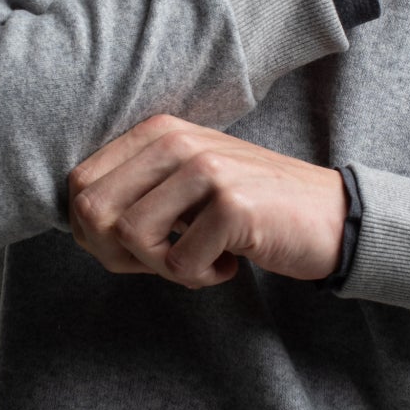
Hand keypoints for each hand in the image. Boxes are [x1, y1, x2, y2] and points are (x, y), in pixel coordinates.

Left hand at [67, 113, 346, 288]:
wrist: (331, 218)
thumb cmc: (250, 209)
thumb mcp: (187, 183)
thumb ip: (136, 190)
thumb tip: (78, 224)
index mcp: (159, 132)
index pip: (79, 184)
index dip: (91, 230)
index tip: (132, 246)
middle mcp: (178, 141)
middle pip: (94, 213)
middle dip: (118, 254)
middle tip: (164, 260)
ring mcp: (206, 171)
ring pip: (131, 239)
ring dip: (161, 268)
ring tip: (198, 260)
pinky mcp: (232, 206)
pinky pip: (179, 264)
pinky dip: (201, 277)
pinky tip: (229, 262)